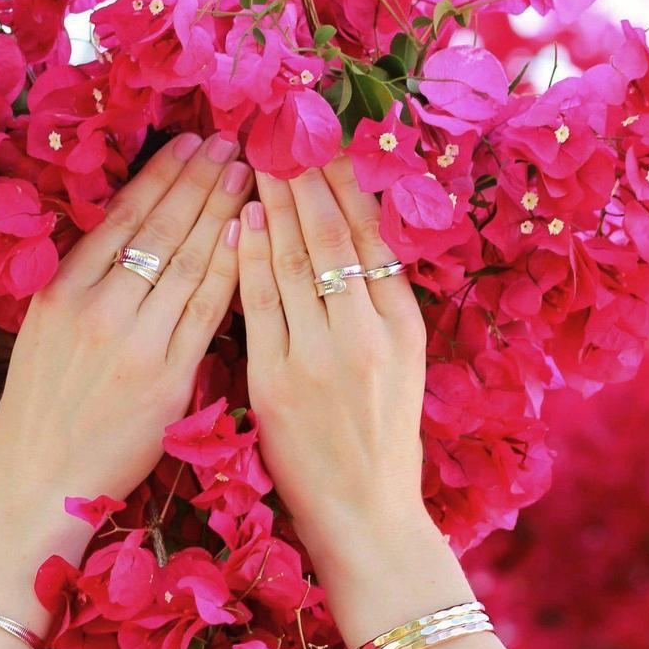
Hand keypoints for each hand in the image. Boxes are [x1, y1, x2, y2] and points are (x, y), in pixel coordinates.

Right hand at [0, 132, 253, 538]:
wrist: (36, 483)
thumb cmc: (38, 416)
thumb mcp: (40, 337)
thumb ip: (79, 290)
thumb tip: (126, 243)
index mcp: (59, 292)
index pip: (121, 217)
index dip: (161, 174)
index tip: (189, 141)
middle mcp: (96, 308)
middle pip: (160, 228)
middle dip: (200, 177)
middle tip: (231, 138)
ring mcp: (135, 342)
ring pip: (188, 261)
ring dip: (221, 210)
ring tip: (247, 171)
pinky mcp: (167, 379)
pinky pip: (206, 312)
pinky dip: (229, 270)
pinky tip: (248, 236)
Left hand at [236, 156, 431, 574]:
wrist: (366, 518)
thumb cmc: (381, 448)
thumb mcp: (401, 371)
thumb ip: (378, 312)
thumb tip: (351, 248)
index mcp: (405, 328)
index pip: (373, 237)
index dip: (348, 184)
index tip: (327, 143)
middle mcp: (368, 334)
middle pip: (334, 238)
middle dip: (307, 179)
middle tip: (285, 130)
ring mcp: (321, 357)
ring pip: (297, 263)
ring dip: (277, 205)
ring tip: (259, 159)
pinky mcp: (278, 384)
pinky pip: (262, 308)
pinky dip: (251, 261)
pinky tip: (244, 221)